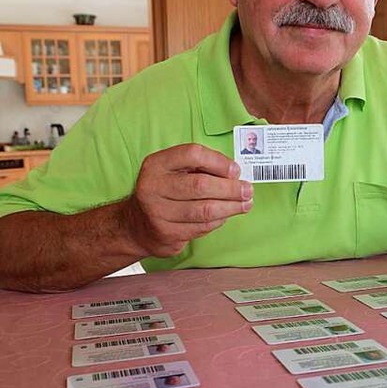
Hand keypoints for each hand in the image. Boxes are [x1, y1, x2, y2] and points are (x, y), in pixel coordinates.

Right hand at [122, 144, 252, 256]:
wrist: (137, 225)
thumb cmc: (164, 193)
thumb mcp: (173, 172)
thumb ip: (199, 168)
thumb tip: (234, 174)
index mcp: (156, 164)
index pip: (192, 154)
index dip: (219, 161)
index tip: (236, 170)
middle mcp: (153, 187)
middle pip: (201, 185)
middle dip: (230, 189)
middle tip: (248, 190)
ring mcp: (158, 212)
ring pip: (204, 210)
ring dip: (230, 207)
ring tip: (245, 204)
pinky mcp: (167, 233)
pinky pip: (202, 227)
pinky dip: (219, 220)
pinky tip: (226, 215)